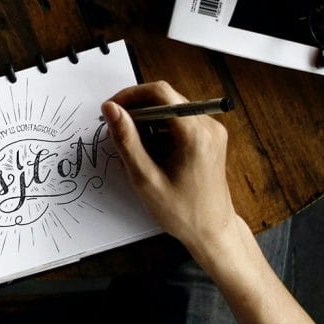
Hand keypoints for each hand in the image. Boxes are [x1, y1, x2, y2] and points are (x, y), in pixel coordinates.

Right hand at [101, 81, 240, 252]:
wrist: (212, 230)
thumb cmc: (181, 212)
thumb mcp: (146, 178)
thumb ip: (126, 140)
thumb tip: (110, 109)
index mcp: (195, 134)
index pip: (160, 93)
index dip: (130, 96)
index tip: (112, 110)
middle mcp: (208, 126)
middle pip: (166, 98)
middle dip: (137, 111)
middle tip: (118, 133)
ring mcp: (212, 130)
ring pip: (171, 109)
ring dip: (148, 122)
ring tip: (137, 151)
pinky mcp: (210, 137)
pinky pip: (180, 121)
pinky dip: (160, 131)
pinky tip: (152, 154)